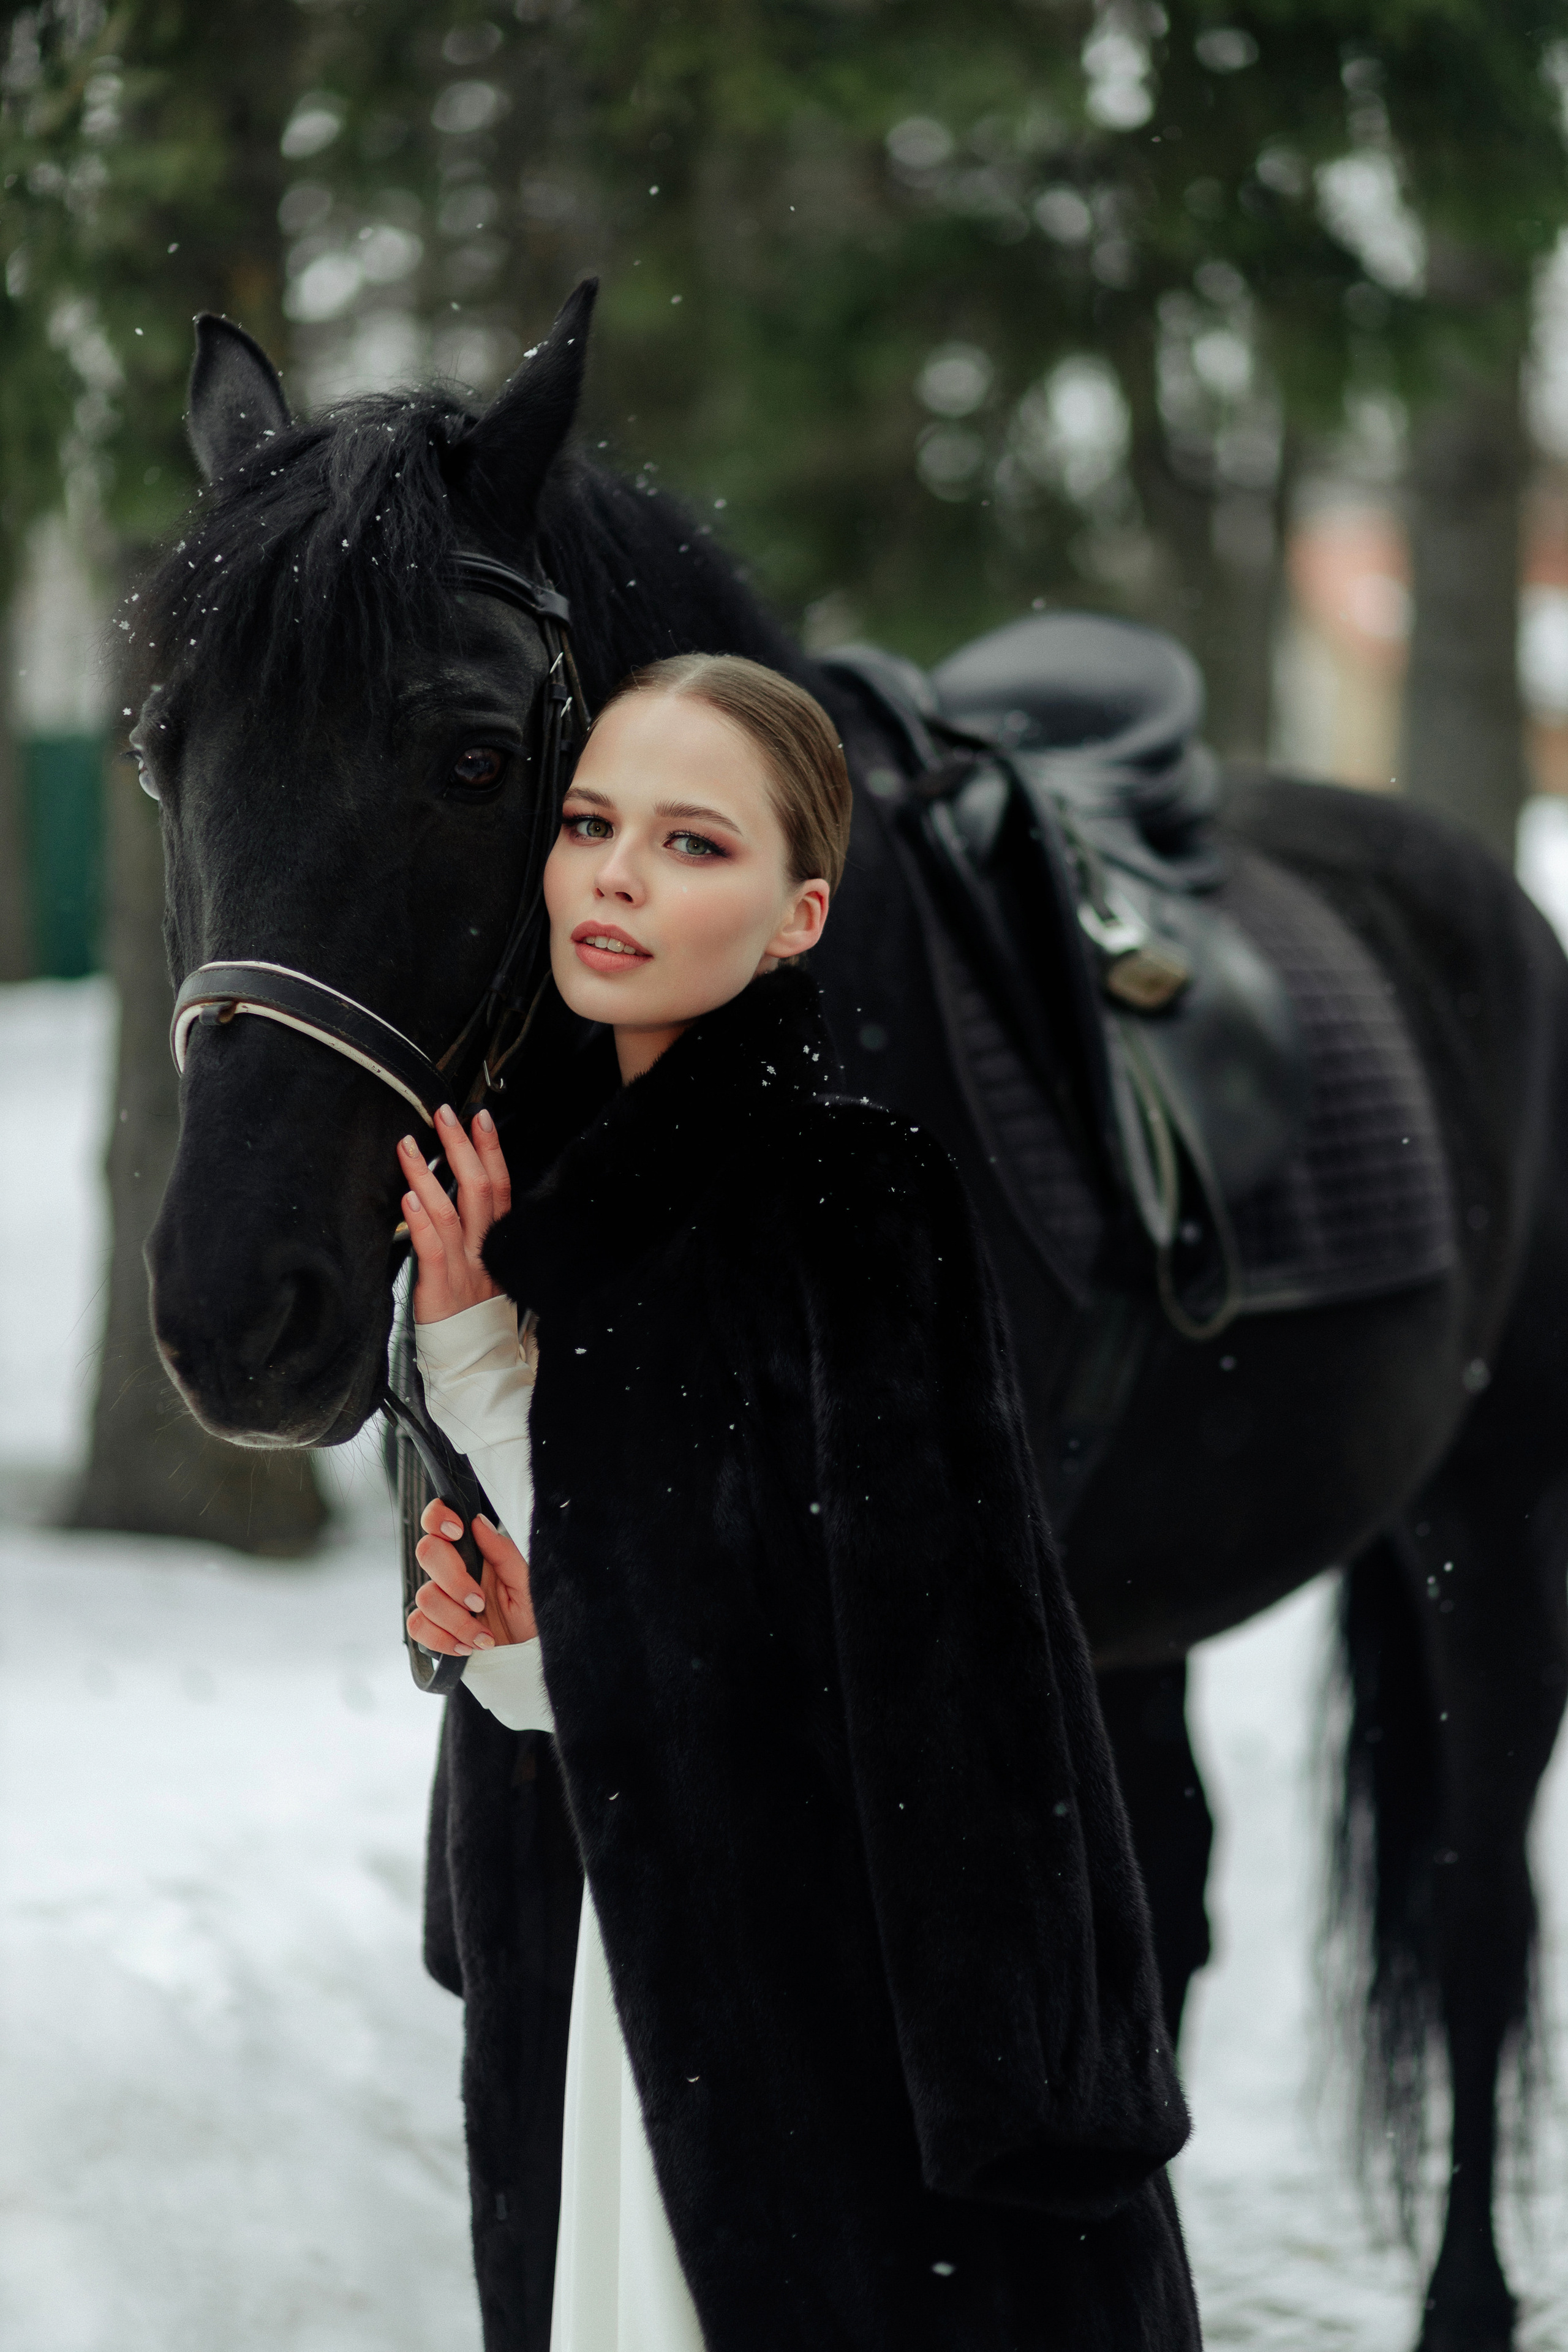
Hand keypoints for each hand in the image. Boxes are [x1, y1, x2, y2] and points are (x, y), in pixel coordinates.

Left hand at [398, 1104, 511, 1324]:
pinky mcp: (441, 1289)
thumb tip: (463, 1186)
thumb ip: (481, 1228)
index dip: (491, 1150)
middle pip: (479, 1189)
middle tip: (444, 1114)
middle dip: (462, 1146)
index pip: (500, 1186)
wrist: (477, 1359)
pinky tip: (410, 1197)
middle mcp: (484, 1250)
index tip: (479, 1118)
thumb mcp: (489, 1264)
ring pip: (450, 1213)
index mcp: (498, 1241)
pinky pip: (433, 1250)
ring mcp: (465, 1268)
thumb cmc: (476, 1310)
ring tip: (410, 1146)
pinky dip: (422, 1221)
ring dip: (429, 1174)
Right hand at [407, 1498, 536, 1654]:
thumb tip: (478, 1522)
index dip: (437, 1517)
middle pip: (427, 1552)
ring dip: (458, 1621)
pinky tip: (466, 1646)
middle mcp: (451, 1571)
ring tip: (483, 1636)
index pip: (438, 1519)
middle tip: (479, 1602)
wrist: (524, 1655)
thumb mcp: (525, 1583)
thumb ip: (502, 1552)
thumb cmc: (529, 1616)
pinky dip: (443, 1639)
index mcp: (473, 1553)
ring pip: (425, 1597)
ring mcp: (438, 1599)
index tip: (457, 1532)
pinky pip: (417, 1626)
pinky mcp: (430, 1626)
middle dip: (454, 1581)